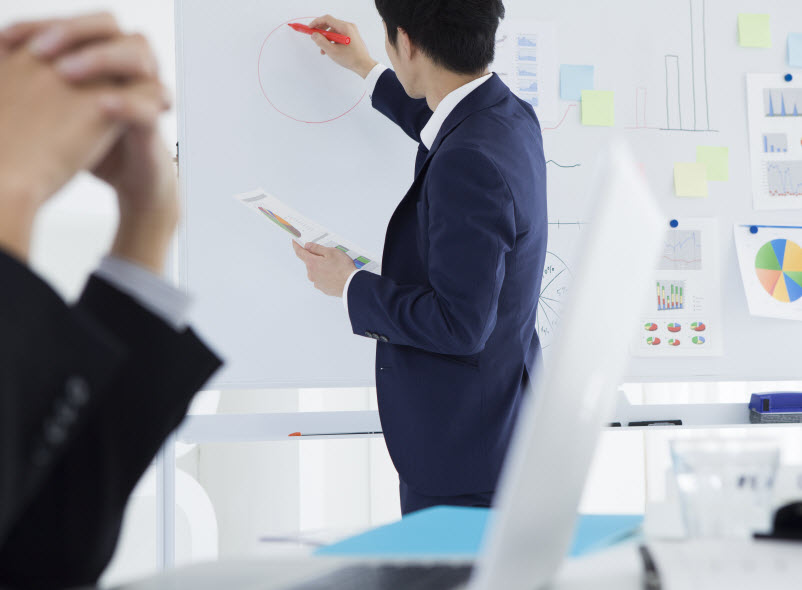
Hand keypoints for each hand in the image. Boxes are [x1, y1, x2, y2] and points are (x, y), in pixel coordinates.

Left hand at [7, 14, 176, 272]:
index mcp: (102, 57)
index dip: (42, 23)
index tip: (7, 41)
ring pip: (139, 53)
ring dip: (101, 58)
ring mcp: (145, 91)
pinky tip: (100, 105)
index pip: (76, 21)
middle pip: (109, 24)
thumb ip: (34, 84)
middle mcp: (127, 67)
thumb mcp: (55, 110)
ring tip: (66, 74)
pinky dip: (125, 103)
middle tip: (41, 51)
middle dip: (73, 32)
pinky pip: (148, 105)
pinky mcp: (154, 124)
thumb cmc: (91, 143)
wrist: (129, 180)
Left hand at [292, 241, 356, 296]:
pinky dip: (326, 275)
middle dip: (317, 258)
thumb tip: (307, 246)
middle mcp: (311, 274)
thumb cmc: (343, 268)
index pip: (300, 252)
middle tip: (329, 255)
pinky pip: (322, 279)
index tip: (295, 241)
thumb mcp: (331, 252)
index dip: (296, 245)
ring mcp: (317, 282)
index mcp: (312, 263)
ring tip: (336, 266)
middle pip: (310, 262)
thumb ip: (317, 248)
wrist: (351, 285)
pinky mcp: (323, 288)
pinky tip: (336, 274)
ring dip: (322, 267)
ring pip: (316, 271)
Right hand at [308, 15, 376, 78]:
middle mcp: (349, 26)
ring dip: (326, 38)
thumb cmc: (350, 59)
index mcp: (345, 27)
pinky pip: (339, 35)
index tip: (310, 28)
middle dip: (321, 32)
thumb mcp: (332, 51)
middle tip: (315, 39)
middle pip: (330, 24)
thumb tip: (314, 35)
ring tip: (323, 50)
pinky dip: (333, 40)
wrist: (364, 65)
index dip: (316, 22)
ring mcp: (351, 31)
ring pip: (334, 31)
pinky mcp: (351, 36)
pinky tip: (330, 49)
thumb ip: (321, 42)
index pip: (327, 19)